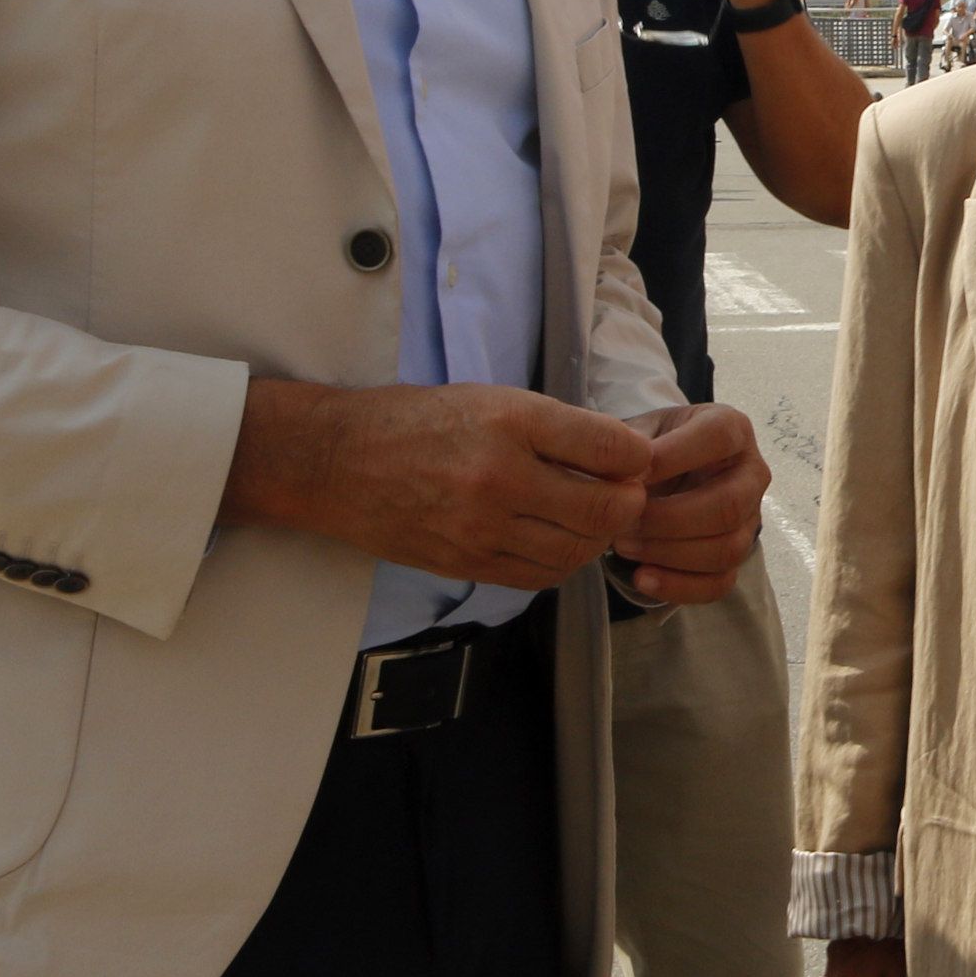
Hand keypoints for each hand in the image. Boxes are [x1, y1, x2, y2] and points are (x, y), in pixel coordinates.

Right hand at [217, 378, 656, 588]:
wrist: (336, 461)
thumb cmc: (417, 420)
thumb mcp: (491, 400)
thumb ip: (556, 428)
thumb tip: (621, 456)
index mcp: (512, 421)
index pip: (611, 447)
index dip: (639, 459)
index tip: (637, 461)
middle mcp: (500, 476)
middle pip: (604, 509)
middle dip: (629, 506)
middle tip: (626, 496)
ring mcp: (481, 527)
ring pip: (576, 551)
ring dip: (597, 539)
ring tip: (591, 520)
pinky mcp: (465, 563)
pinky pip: (539, 576)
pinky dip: (562, 563)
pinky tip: (557, 542)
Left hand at [611, 400, 767, 605]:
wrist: (660, 473)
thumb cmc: (651, 446)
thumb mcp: (639, 430)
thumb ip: (629, 445)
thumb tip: (623, 475)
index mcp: (731, 429)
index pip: (719, 438)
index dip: (673, 457)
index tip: (630, 475)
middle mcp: (751, 473)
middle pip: (729, 505)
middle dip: (669, 520)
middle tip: (623, 521)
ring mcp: (749, 518)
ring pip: (727, 549)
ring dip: (669, 554)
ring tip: (624, 545)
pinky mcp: (737, 556)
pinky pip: (720, 583)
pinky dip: (679, 586)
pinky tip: (641, 577)